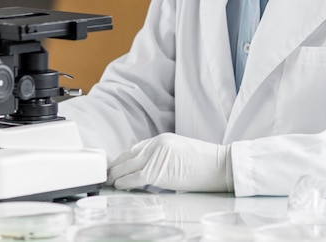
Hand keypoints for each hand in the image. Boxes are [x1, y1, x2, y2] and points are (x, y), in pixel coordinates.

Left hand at [107, 133, 232, 192]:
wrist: (219, 165)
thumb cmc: (204, 163)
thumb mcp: (178, 153)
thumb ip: (161, 157)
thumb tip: (146, 171)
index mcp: (161, 139)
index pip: (135, 148)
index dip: (123, 158)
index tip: (116, 165)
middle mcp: (156, 144)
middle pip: (128, 155)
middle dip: (116, 165)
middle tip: (106, 173)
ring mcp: (156, 156)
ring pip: (128, 166)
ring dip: (116, 174)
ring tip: (108, 180)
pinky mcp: (157, 171)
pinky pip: (135, 178)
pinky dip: (125, 182)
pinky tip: (119, 186)